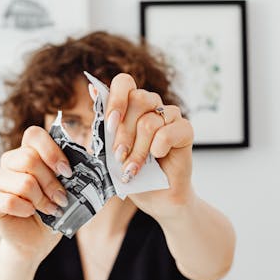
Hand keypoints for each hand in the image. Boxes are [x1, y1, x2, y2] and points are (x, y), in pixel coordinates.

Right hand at [0, 126, 72, 262]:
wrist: (36, 240)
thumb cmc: (53, 211)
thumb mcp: (68, 189)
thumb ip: (74, 172)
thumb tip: (92, 161)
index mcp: (29, 151)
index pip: (34, 134)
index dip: (52, 151)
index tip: (67, 172)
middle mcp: (10, 161)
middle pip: (28, 159)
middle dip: (51, 183)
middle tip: (61, 199)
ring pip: (23, 182)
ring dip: (41, 200)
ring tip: (49, 209)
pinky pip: (9, 200)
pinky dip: (25, 209)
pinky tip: (30, 213)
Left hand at [105, 74, 194, 218]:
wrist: (156, 197)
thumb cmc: (132, 172)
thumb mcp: (109, 149)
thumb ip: (103, 122)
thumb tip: (94, 89)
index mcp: (131, 106)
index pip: (124, 82)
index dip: (116, 99)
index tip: (110, 124)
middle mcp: (151, 106)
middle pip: (137, 99)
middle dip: (123, 133)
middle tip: (118, 156)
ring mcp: (170, 116)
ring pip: (149, 121)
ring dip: (138, 150)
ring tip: (133, 168)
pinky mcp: (185, 130)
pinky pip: (169, 131)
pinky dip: (158, 148)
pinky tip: (157, 158)